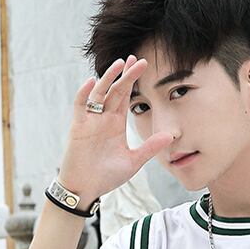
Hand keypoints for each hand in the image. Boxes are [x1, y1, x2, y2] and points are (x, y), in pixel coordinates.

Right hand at [58, 55, 174, 200]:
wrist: (86, 189)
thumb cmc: (106, 176)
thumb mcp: (133, 161)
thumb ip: (150, 147)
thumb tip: (171, 136)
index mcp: (116, 123)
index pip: (125, 96)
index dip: (132, 80)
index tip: (142, 65)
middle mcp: (103, 118)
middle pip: (115, 90)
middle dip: (125, 75)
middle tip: (137, 59)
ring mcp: (90, 121)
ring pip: (99, 93)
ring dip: (108, 78)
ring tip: (119, 64)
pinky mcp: (78, 127)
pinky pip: (80, 106)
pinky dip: (84, 94)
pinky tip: (92, 82)